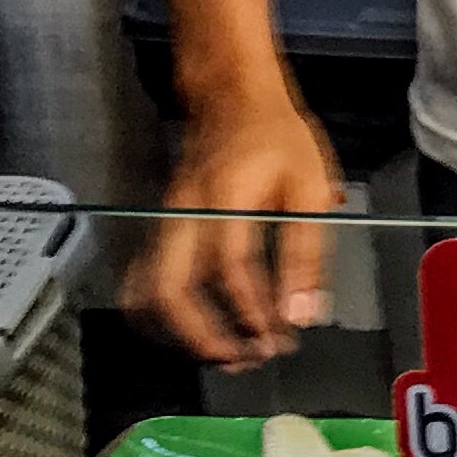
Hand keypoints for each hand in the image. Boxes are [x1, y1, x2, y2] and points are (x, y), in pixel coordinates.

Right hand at [133, 89, 339, 367]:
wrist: (232, 97)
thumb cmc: (278, 139)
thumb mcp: (310, 187)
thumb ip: (306, 254)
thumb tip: (303, 316)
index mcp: (225, 198)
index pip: (229, 268)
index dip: (253, 311)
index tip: (281, 338)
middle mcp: (184, 214)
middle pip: (170, 289)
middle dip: (204, 337)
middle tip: (247, 358)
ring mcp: (164, 222)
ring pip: (149, 292)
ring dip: (183, 334)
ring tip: (226, 354)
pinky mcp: (160, 230)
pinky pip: (147, 283)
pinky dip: (168, 318)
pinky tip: (200, 333)